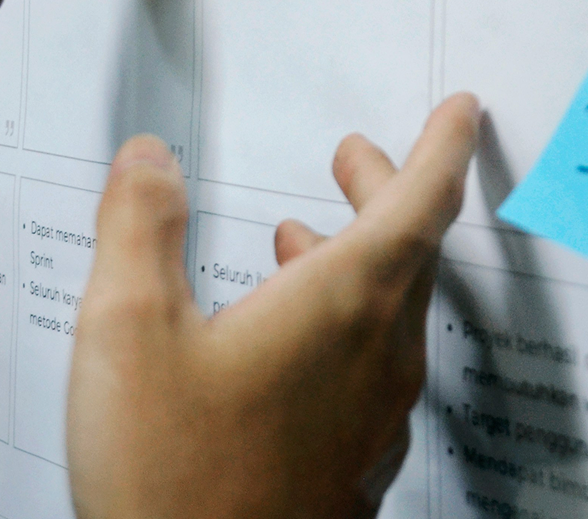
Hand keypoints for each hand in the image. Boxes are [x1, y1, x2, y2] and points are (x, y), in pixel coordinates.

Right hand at [68, 93, 479, 518]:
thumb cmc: (168, 476)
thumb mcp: (126, 326)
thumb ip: (139, 223)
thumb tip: (151, 156)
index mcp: (341, 307)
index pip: (419, 203)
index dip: (442, 147)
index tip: (461, 111)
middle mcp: (375, 360)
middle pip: (408, 252)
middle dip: (385, 189)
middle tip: (355, 154)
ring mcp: (370, 420)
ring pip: (389, 312)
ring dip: (358, 254)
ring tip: (300, 231)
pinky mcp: (348, 465)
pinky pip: (370, 366)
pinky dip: (342, 317)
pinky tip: (284, 331)